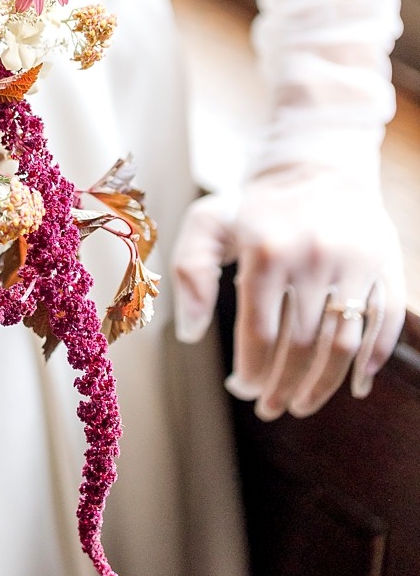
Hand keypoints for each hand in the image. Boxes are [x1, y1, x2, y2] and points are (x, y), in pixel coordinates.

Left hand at [171, 168, 405, 419]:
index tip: (241, 391)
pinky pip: (385, 325)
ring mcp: (354, 264)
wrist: (317, 166)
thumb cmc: (255, 205)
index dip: (250, 371)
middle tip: (270, 409)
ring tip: (302, 406)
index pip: (259, 334)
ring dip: (323, 386)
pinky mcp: (385, 266)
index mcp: (266, 252)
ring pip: (343, 345)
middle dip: (282, 387)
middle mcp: (313, 259)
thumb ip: (190, 272)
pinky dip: (374, 362)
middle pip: (300, 347)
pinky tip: (357, 388)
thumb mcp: (209, 223)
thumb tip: (191, 335)